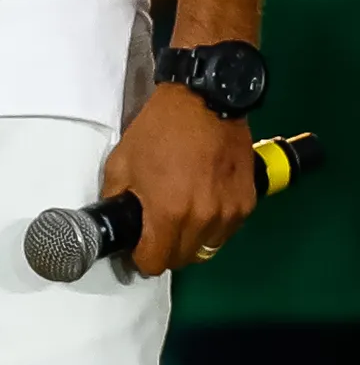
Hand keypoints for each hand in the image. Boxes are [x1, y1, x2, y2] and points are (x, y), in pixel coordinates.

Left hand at [102, 82, 256, 276]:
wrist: (206, 101)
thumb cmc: (161, 129)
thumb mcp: (121, 162)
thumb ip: (116, 198)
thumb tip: (116, 221)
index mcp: (169, 213)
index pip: (155, 263)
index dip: (141, 258)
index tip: (138, 247)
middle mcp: (203, 219)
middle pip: (182, 260)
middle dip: (165, 250)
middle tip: (156, 231)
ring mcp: (229, 212)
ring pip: (206, 248)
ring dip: (191, 240)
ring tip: (180, 216)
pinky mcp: (248, 202)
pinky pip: (226, 231)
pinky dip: (213, 226)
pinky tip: (202, 204)